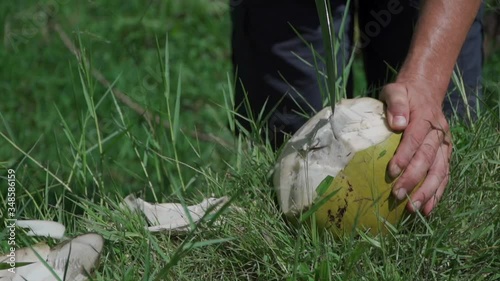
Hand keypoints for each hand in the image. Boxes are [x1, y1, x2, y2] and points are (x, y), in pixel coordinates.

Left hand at [380, 82, 451, 215]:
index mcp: (425, 118)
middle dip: (413, 179)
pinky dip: (438, 192)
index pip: (415, 139)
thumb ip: (395, 103)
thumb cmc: (404, 94)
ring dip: (428, 191)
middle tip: (398, 195)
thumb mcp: (395, 90)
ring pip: (439, 171)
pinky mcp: (446, 154)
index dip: (405, 156)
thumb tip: (397, 123)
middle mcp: (439, 133)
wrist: (425, 92)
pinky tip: (428, 208)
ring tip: (414, 208)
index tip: (392, 171)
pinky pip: (444, 175)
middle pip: (428, 158)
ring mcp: (445, 145)